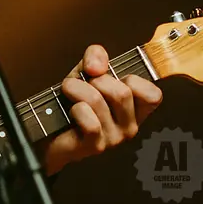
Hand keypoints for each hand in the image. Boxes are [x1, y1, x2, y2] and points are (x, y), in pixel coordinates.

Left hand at [40, 44, 162, 174]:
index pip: (153, 95)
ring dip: (76, 89)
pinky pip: (89, 120)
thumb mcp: (86, 70)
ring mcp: (114, 138)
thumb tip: (97, 67)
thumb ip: (96, 57)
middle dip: (95, 80)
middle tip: (82, 84)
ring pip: (98, 101)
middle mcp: (130, 126)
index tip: (110, 77)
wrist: (49, 127)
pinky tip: (71, 112)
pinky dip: (75, 109)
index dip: (132, 79)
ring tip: (69, 93)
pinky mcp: (95, 146)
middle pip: (122, 93)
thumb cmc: (72, 98)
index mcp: (135, 109)